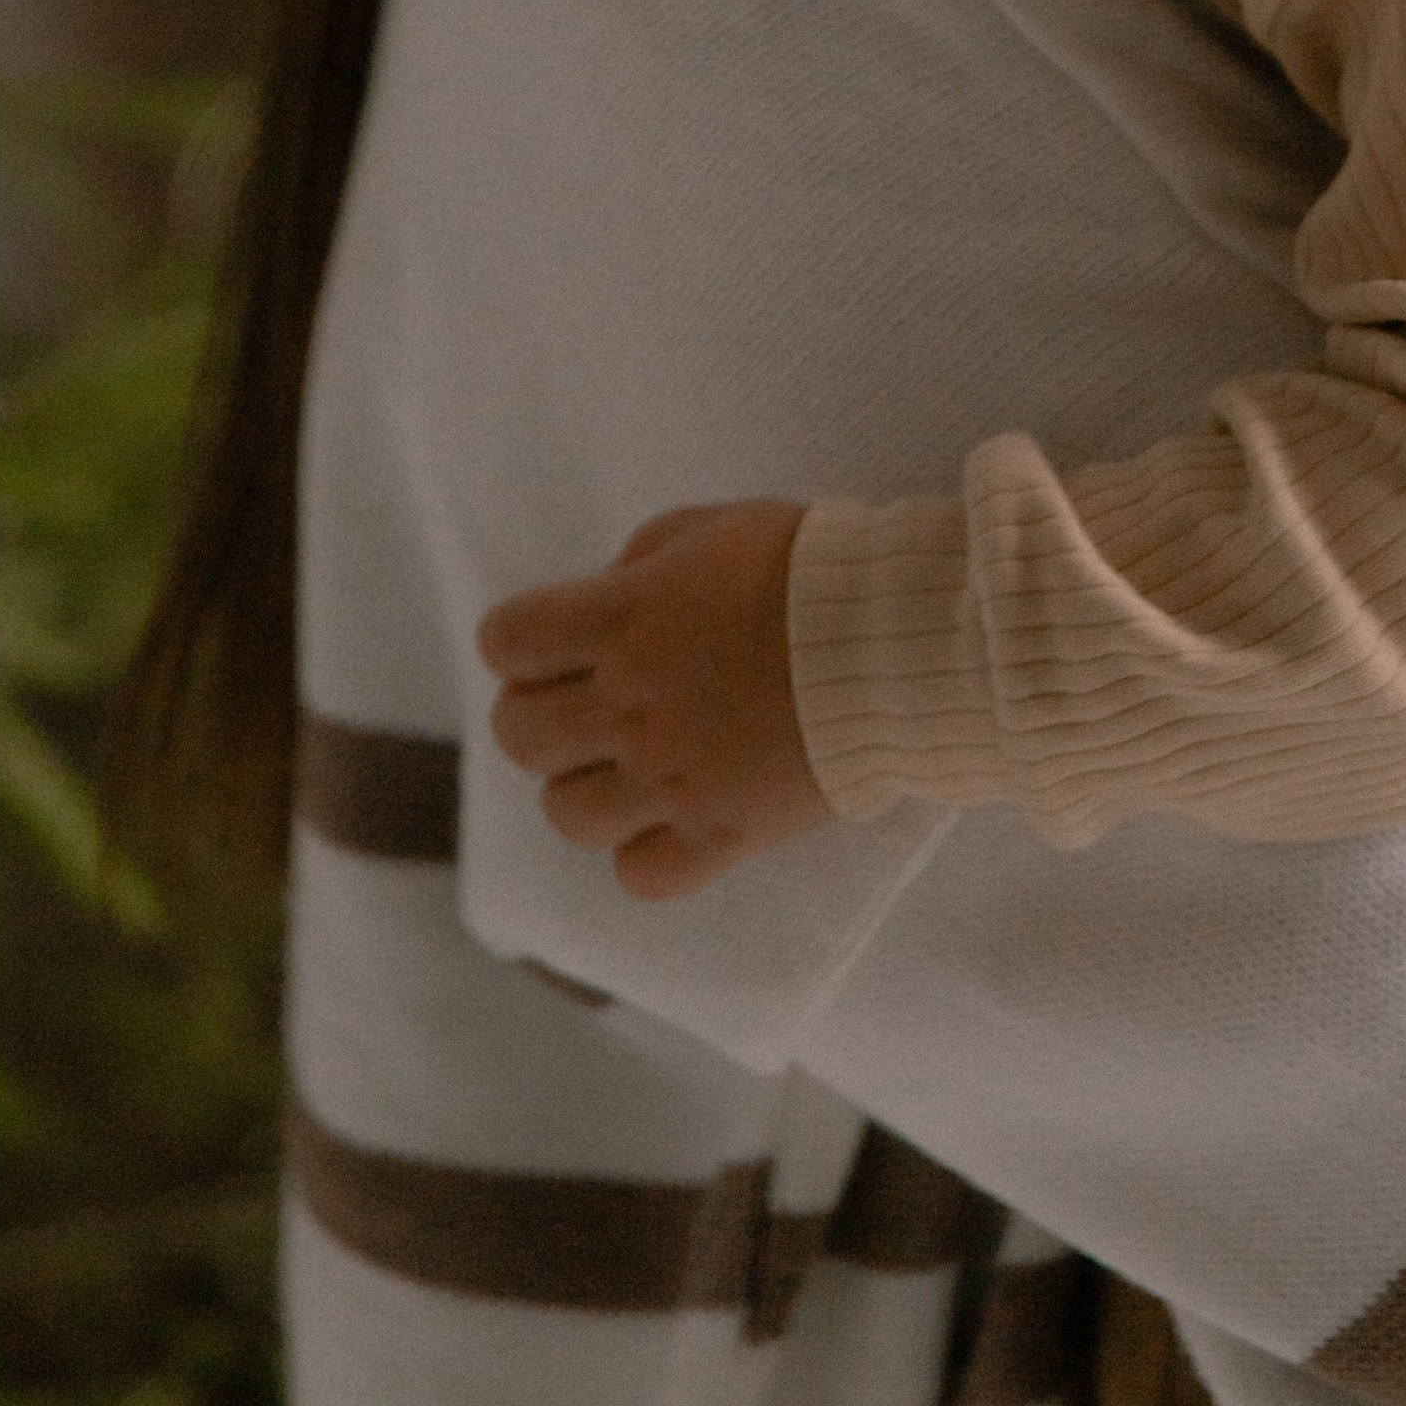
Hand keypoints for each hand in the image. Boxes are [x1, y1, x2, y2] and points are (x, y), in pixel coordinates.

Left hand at [478, 500, 830, 899]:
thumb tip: (605, 602)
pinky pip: (640, 875)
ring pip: (566, 815)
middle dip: (538, 715)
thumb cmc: (809, 566)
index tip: (555, 642)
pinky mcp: (722, 834)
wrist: (899, 640)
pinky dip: (643, 853)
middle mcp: (630, 705)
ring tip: (627, 767)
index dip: (521, 642)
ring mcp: (672, 779)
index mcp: (621, 620)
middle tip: (586, 704)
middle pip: (520, 736)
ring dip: (584, 788)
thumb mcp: (710, 530)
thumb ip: (639, 564)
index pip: (507, 642)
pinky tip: (672, 818)